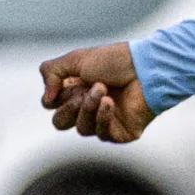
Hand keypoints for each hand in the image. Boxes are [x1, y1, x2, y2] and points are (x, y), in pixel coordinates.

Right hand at [39, 42, 155, 143]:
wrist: (147, 67)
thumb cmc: (115, 61)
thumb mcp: (75, 59)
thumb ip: (51, 73)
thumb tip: (47, 99)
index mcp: (76, 90)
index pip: (52, 106)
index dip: (55, 98)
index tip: (69, 83)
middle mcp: (89, 107)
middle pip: (60, 123)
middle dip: (68, 108)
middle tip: (83, 92)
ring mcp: (105, 121)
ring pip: (81, 129)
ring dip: (88, 109)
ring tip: (103, 90)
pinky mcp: (121, 132)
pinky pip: (102, 135)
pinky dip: (102, 118)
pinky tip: (109, 103)